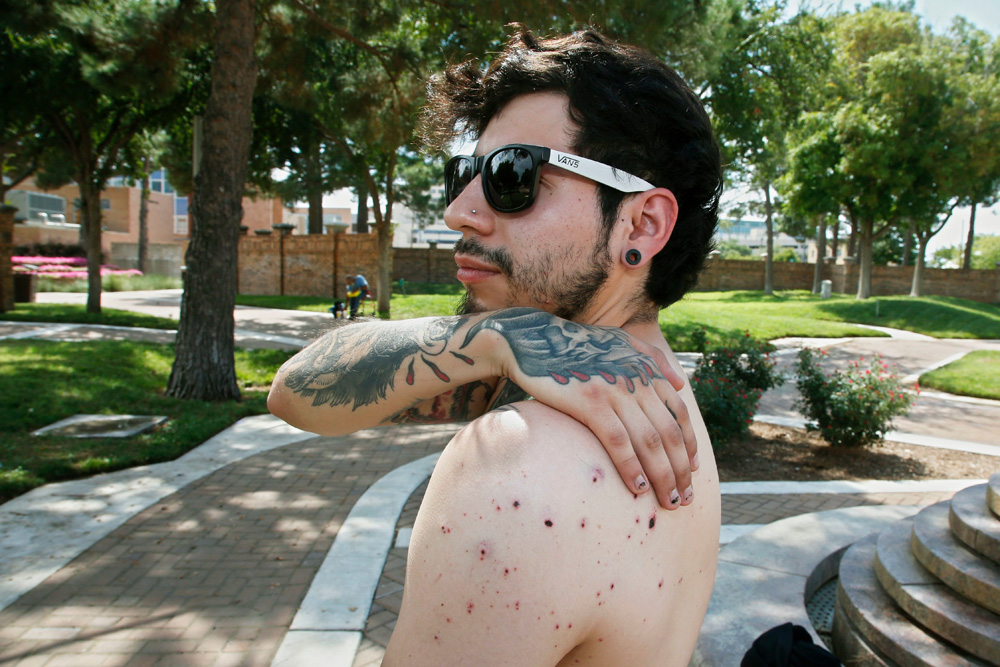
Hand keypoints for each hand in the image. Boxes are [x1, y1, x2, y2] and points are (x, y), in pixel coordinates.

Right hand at [463, 308, 697, 509]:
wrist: (534, 340)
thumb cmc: (575, 345)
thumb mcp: (619, 340)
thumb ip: (652, 358)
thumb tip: (679, 384)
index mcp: (644, 370)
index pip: (678, 413)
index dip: (689, 444)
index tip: (691, 470)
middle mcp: (636, 381)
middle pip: (668, 433)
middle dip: (680, 470)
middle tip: (684, 498)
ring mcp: (614, 391)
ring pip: (649, 441)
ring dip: (663, 476)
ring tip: (668, 501)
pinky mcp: (590, 402)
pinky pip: (618, 441)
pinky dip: (631, 467)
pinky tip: (638, 488)